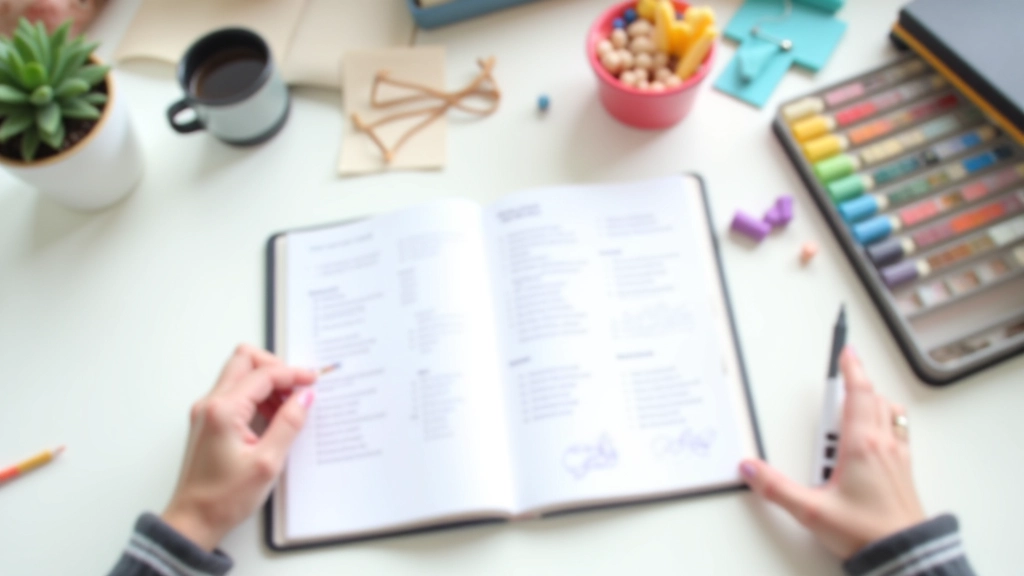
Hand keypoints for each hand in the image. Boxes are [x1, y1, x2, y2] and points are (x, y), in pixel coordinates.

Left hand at [161, 345, 317, 550]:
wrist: (193, 520)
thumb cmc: (224, 498)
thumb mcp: (267, 463)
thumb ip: (289, 424)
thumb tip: (305, 397)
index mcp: (223, 410)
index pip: (264, 374)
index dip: (293, 374)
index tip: (313, 381)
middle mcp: (210, 404)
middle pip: (244, 360)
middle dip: (275, 367)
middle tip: (297, 387)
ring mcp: (206, 410)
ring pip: (240, 374)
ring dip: (267, 382)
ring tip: (288, 408)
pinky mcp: (208, 420)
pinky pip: (235, 393)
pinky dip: (257, 396)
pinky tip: (273, 417)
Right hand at [739, 347, 924, 558]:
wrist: (906, 556)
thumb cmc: (868, 532)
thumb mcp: (812, 511)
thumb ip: (776, 488)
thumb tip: (751, 469)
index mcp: (862, 446)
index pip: (858, 393)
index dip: (851, 368)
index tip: (845, 351)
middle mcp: (884, 446)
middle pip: (875, 399)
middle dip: (857, 383)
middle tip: (839, 379)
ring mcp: (898, 458)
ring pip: (891, 414)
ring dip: (874, 402)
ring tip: (850, 411)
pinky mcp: (904, 472)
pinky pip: (898, 433)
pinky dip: (886, 422)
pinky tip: (872, 438)